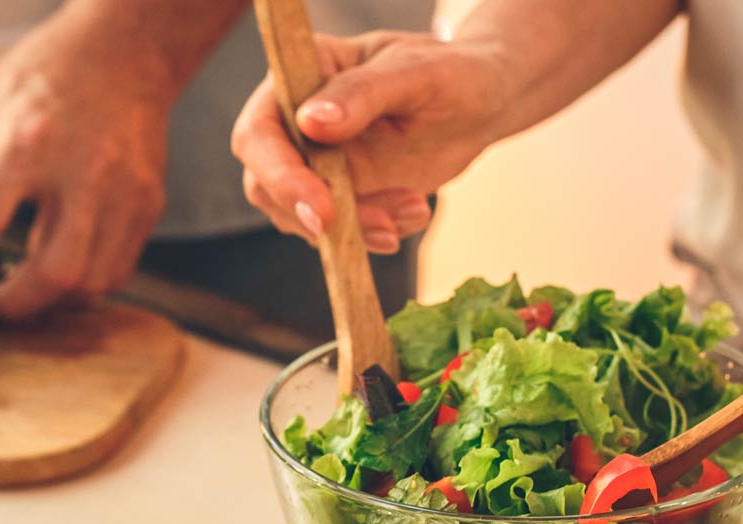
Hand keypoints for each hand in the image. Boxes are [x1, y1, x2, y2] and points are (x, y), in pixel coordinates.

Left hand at [0, 20, 170, 319]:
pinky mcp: (149, 205)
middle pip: (54, 271)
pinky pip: (118, 270)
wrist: (125, 53)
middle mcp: (83, 170)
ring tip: (23, 287)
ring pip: (92, 282)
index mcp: (27, 139)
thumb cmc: (42, 78)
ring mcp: (125, 192)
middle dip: (15, 306)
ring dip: (50, 302)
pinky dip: (83, 285)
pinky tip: (59, 268)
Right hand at [231, 31, 512, 252]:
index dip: (279, 174)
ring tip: (415, 207)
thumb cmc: (453, 73)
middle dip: (316, 217)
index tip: (323, 208)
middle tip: (379, 229)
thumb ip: (364, 93)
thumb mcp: (417, 74)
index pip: (260, 131)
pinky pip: (339, 230)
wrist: (482, 104)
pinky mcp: (340, 193)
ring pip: (302, 216)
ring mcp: (315, 161)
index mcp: (302, 75)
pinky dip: (377, 232)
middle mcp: (296, 121)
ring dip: (356, 228)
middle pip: (266, 184)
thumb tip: (311, 121)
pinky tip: (416, 210)